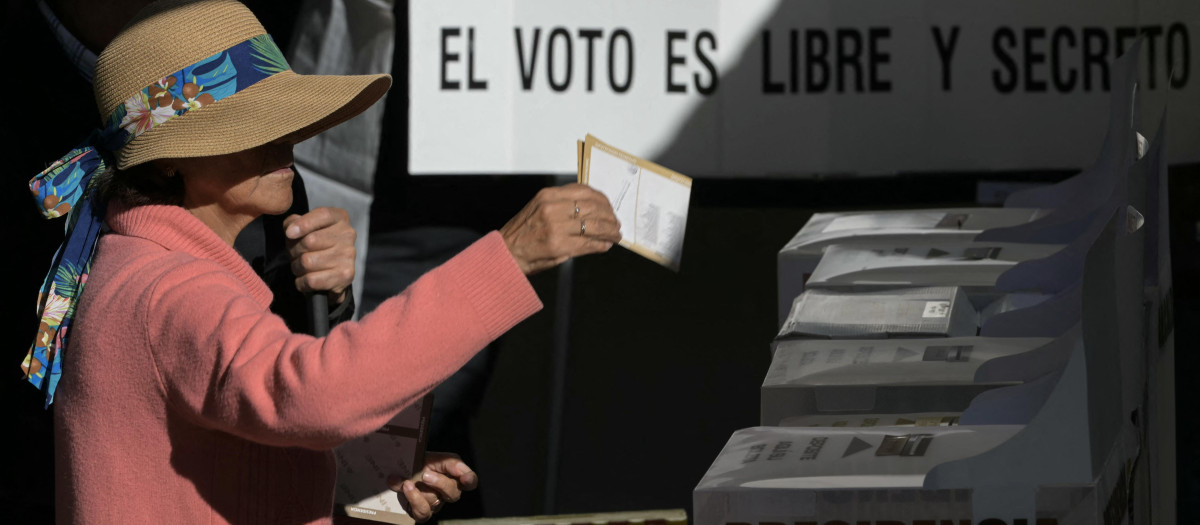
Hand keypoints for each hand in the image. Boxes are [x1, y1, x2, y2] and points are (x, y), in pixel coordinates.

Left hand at [283, 207, 356, 302]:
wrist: (331, 274)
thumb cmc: (314, 246)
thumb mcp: (304, 228)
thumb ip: (294, 222)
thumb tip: (291, 230)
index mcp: (339, 218)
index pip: (323, 215)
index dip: (303, 224)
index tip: (289, 233)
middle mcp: (348, 235)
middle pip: (310, 241)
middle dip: (294, 250)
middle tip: (295, 255)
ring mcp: (348, 256)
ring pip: (307, 262)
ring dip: (296, 267)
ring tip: (301, 267)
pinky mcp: (345, 276)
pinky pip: (311, 280)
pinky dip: (301, 282)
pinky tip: (305, 280)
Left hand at [388, 452, 478, 522]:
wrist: (400, 469)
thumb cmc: (421, 463)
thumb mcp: (436, 457)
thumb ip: (450, 462)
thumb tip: (462, 470)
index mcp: (454, 477)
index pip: (470, 481)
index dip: (470, 480)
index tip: (466, 478)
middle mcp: (447, 493)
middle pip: (454, 494)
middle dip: (440, 483)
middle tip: (426, 475)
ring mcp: (435, 504)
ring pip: (435, 503)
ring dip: (420, 491)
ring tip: (408, 481)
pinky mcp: (422, 512)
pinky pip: (423, 512)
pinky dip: (413, 499)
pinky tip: (406, 488)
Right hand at [499, 183, 621, 273]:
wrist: (505, 253)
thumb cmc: (522, 233)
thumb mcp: (540, 208)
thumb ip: (563, 204)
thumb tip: (591, 207)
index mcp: (549, 196)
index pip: (584, 191)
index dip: (602, 199)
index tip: (609, 207)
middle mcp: (553, 208)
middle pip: (593, 208)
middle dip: (609, 216)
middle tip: (616, 223)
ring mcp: (556, 228)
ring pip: (594, 226)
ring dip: (609, 232)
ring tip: (615, 236)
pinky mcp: (559, 246)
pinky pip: (588, 244)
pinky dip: (600, 245)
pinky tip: (605, 246)